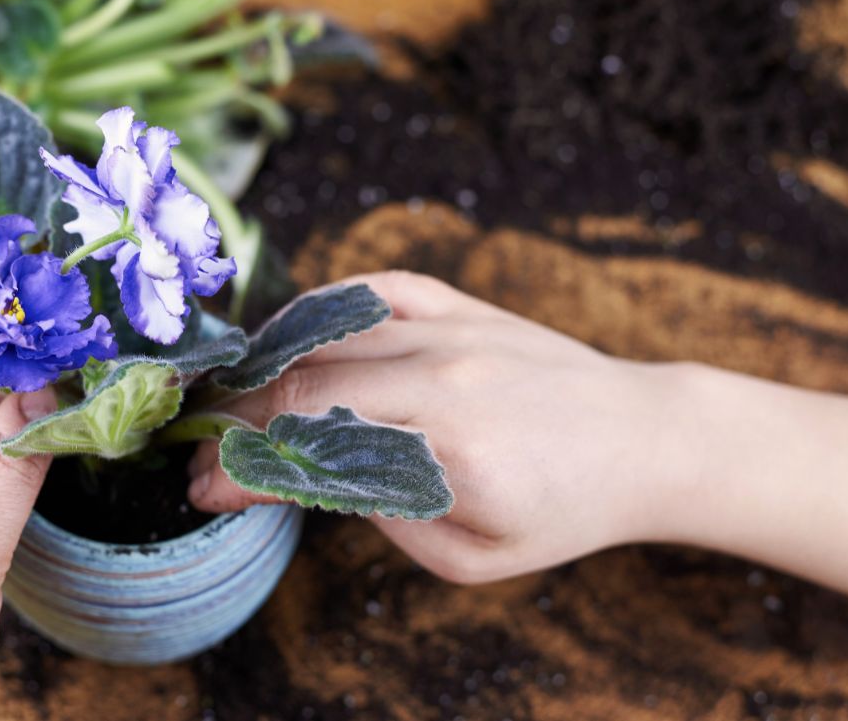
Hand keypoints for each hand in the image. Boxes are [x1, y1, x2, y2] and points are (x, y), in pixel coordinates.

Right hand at [188, 272, 847, 591]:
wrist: (643, 438)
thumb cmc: (563, 509)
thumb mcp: (474, 556)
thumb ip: (388, 517)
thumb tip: (319, 472)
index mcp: (449, 449)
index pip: (314, 447)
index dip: (244, 468)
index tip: (205, 488)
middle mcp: (444, 375)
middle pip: (305, 384)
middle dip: (238, 420)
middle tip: (204, 447)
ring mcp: (452, 329)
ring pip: (328, 332)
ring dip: (266, 363)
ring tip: (230, 394)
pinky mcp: (460, 305)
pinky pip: (371, 291)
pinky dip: (319, 308)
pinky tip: (289, 333)